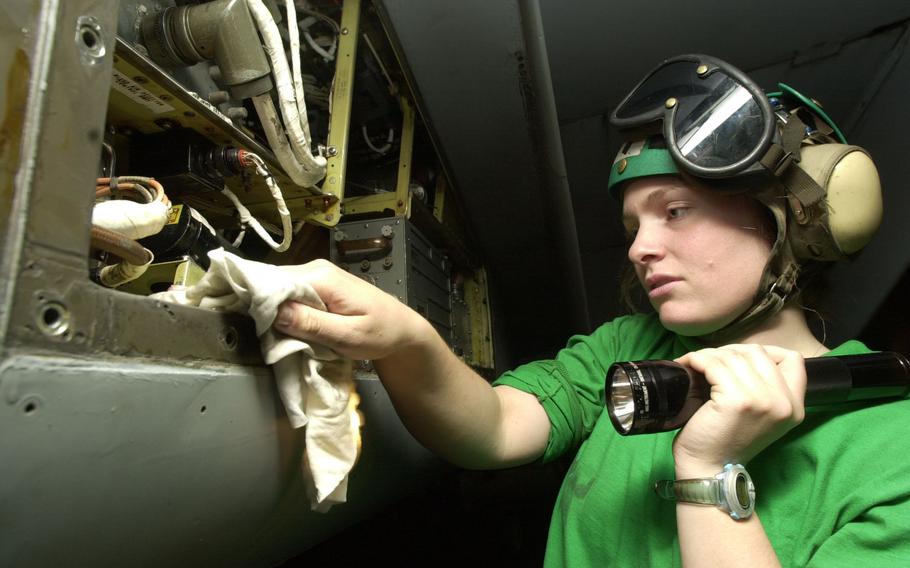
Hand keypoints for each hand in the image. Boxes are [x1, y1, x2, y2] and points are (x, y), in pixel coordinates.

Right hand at [273, 259, 430, 359]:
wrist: (402, 329)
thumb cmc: (381, 333)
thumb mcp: (347, 335)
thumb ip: (311, 323)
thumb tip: (274, 312)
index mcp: (322, 277)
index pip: (273, 282)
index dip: (260, 304)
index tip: (255, 327)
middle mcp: (316, 269)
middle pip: (273, 284)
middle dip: (266, 309)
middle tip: (267, 337)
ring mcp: (316, 276)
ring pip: (279, 291)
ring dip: (276, 313)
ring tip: (280, 336)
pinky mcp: (317, 286)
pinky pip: (291, 296)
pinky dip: (287, 313)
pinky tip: (292, 329)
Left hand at [672, 344, 806, 475]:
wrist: (709, 469)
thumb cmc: (727, 441)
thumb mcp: (761, 417)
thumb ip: (765, 389)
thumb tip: (741, 355)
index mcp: (795, 407)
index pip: (792, 359)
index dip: (765, 352)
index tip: (739, 359)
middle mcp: (784, 403)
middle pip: (757, 353)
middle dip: (730, 351)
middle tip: (709, 361)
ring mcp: (761, 400)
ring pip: (732, 356)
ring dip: (709, 355)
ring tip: (695, 364)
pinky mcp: (736, 400)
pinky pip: (713, 364)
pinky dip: (696, 359)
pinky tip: (687, 365)